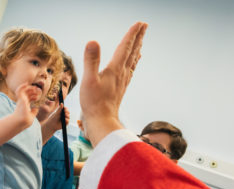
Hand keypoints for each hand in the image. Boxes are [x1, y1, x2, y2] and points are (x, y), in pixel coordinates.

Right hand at [13, 83, 40, 127]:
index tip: (37, 97)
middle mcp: (22, 102)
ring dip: (29, 87)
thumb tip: (36, 108)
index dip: (33, 96)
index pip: (28, 99)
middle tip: (38, 90)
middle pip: (27, 94)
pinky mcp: (20, 98)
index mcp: (25, 106)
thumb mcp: (32, 115)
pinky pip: (19, 90)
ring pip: (23, 90)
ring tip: (34, 87)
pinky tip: (26, 84)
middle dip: (32, 91)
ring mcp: (21, 100)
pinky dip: (22, 86)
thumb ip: (34, 111)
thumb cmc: (26, 121)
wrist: (23, 121)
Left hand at [41, 104, 69, 143]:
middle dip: (67, 112)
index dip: (66, 109)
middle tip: (65, 112)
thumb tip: (62, 103)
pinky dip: (67, 120)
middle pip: (68, 112)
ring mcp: (65, 119)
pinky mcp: (65, 123)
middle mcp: (63, 115)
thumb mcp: (56, 113)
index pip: (65, 109)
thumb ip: (59, 109)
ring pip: (68, 117)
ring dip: (67, 116)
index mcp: (61, 112)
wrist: (51, 125)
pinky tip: (65, 119)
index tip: (65, 108)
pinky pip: (68, 121)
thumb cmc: (53, 118)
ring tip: (65, 116)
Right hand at [80, 22, 147, 146]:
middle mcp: (122, 73)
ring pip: (133, 60)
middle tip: (144, 25)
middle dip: (138, 37)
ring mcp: (122, 80)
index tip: (139, 23)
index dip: (132, 34)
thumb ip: (91, 60)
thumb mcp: (89, 80)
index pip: (125, 47)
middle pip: (132, 51)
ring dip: (137, 48)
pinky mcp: (121, 87)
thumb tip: (93, 41)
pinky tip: (134, 61)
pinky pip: (130, 70)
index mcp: (115, 69)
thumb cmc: (93, 103)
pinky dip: (134, 61)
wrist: (102, 121)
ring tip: (141, 40)